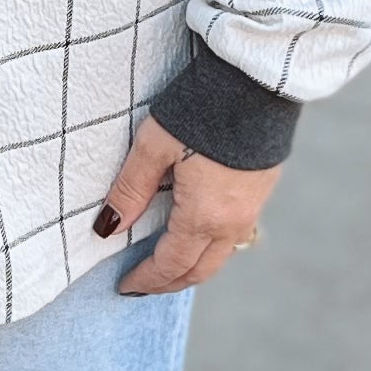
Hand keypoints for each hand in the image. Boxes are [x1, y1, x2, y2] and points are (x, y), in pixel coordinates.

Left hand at [94, 116, 282, 295]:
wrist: (256, 84)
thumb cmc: (200, 111)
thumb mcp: (152, 148)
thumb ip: (130, 190)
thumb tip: (108, 228)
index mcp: (203, 216)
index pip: (171, 264)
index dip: (147, 280)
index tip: (126, 286)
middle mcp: (231, 222)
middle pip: (199, 270)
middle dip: (170, 283)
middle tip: (144, 285)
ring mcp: (251, 209)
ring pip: (220, 256)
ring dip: (193, 267)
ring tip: (168, 264)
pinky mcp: (262, 191)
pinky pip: (235, 236)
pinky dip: (211, 247)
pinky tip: (197, 235)